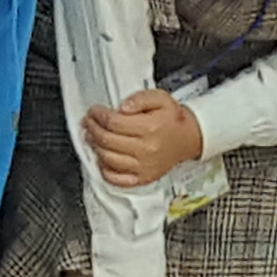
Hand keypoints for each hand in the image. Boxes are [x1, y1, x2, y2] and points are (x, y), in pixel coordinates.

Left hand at [78, 86, 205, 190]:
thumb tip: (122, 107)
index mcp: (150, 128)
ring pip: (107, 158)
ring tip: (92, 136)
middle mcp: (146, 149)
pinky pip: (115, 178)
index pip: (113, 122)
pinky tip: (102, 157)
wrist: (187, 139)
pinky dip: (104, 168)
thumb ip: (140, 98)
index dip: (98, 115)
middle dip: (92, 128)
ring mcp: (143, 167)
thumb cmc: (172, 119)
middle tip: (89, 121)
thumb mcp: (160, 98)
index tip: (95, 111)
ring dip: (94, 146)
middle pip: (107, 140)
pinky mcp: (142, 178)